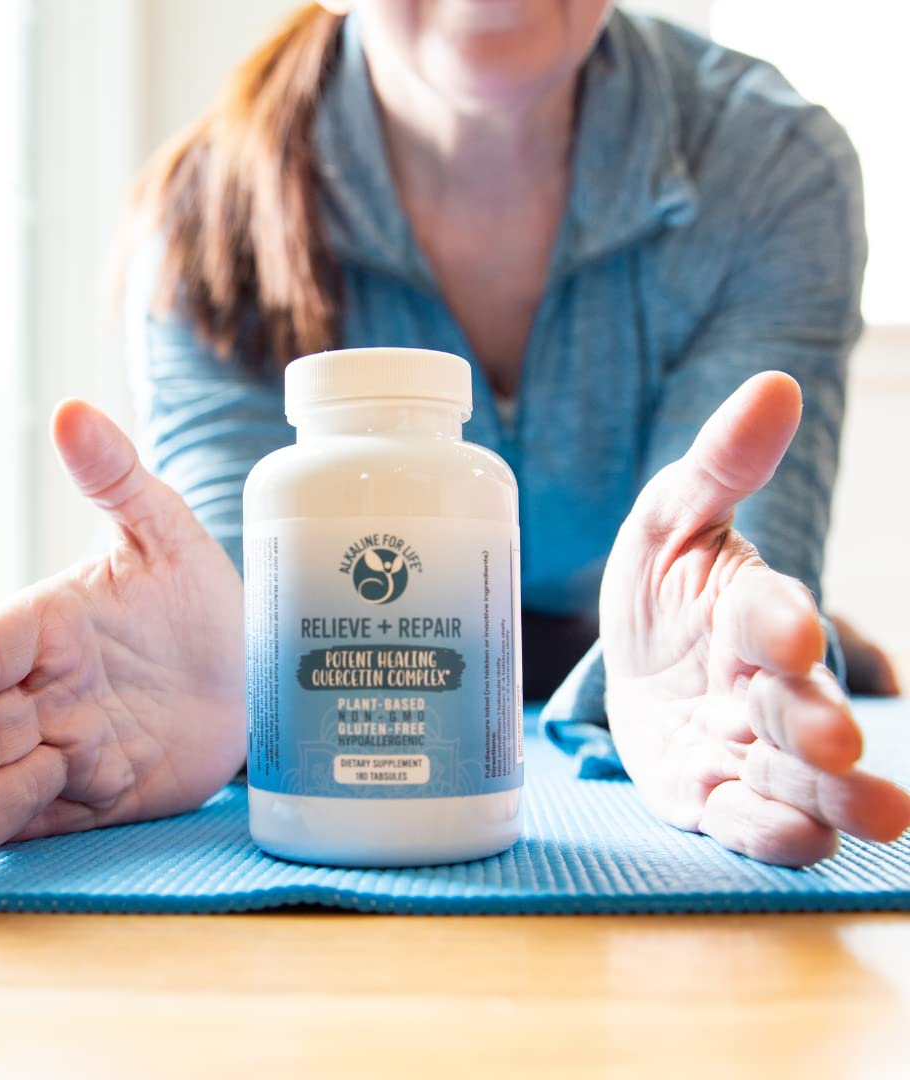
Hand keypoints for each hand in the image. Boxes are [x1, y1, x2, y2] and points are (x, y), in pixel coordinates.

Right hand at [0, 402, 245, 874]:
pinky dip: (0, 828)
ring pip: (1, 775)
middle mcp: (46, 689)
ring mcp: (69, 743)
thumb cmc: (204, 596)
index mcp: (49, 624)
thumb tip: (72, 410)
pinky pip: (45, 811)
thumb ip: (116, 479)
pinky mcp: (99, 792)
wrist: (260, 668)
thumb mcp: (165, 532)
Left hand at [601, 372, 909, 865]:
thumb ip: (718, 465)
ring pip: (795, 775)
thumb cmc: (662, 585)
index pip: (771, 614)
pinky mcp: (711, 796)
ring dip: (829, 793)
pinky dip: (770, 831)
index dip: (783, 620)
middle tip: (834, 739)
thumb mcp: (669, 519)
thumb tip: (774, 386)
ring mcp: (742, 745)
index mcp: (750, 611)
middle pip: (796, 705)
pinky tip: (796, 840)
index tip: (793, 629)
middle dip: (817, 721)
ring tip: (872, 810)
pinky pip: (746, 821)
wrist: (634, 658)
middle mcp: (762, 684)